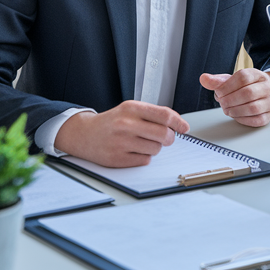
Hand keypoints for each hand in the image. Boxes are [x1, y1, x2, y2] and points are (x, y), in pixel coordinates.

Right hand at [54, 101, 189, 167]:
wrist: (84, 134)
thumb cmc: (111, 121)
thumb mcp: (129, 109)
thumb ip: (152, 114)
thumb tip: (177, 123)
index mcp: (131, 108)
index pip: (164, 115)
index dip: (178, 122)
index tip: (184, 127)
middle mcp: (126, 124)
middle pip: (164, 134)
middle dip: (169, 138)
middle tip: (165, 138)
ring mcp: (121, 142)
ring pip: (156, 149)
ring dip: (155, 147)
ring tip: (143, 142)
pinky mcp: (118, 158)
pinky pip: (145, 160)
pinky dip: (144, 157)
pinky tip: (134, 150)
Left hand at [199, 69, 269, 126]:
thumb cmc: (250, 86)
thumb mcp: (234, 80)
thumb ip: (218, 81)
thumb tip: (204, 79)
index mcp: (257, 75)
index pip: (243, 77)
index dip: (227, 86)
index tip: (218, 92)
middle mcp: (266, 87)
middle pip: (248, 93)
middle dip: (230, 100)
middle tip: (222, 102)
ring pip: (253, 108)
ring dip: (235, 111)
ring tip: (227, 109)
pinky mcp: (268, 116)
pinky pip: (256, 120)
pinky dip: (242, 119)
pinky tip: (236, 115)